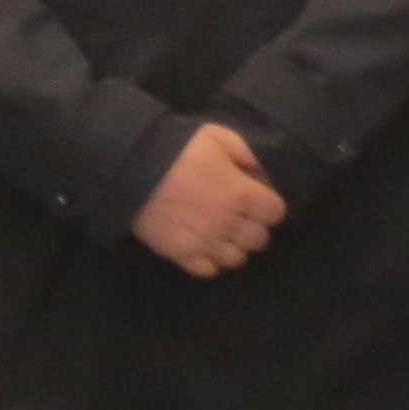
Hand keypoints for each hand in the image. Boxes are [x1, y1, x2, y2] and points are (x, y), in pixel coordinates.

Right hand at [132, 123, 286, 279]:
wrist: (132, 169)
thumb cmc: (178, 149)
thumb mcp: (220, 138)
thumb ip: (249, 155)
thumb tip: (265, 173)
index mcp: (242, 194)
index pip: (276, 213)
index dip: (269, 207)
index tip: (259, 201)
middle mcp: (228, 223)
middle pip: (259, 239)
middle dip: (254, 227)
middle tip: (241, 217)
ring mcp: (204, 241)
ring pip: (236, 258)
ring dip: (234, 246)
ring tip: (223, 233)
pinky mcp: (180, 254)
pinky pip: (208, 271)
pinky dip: (210, 262)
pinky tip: (205, 246)